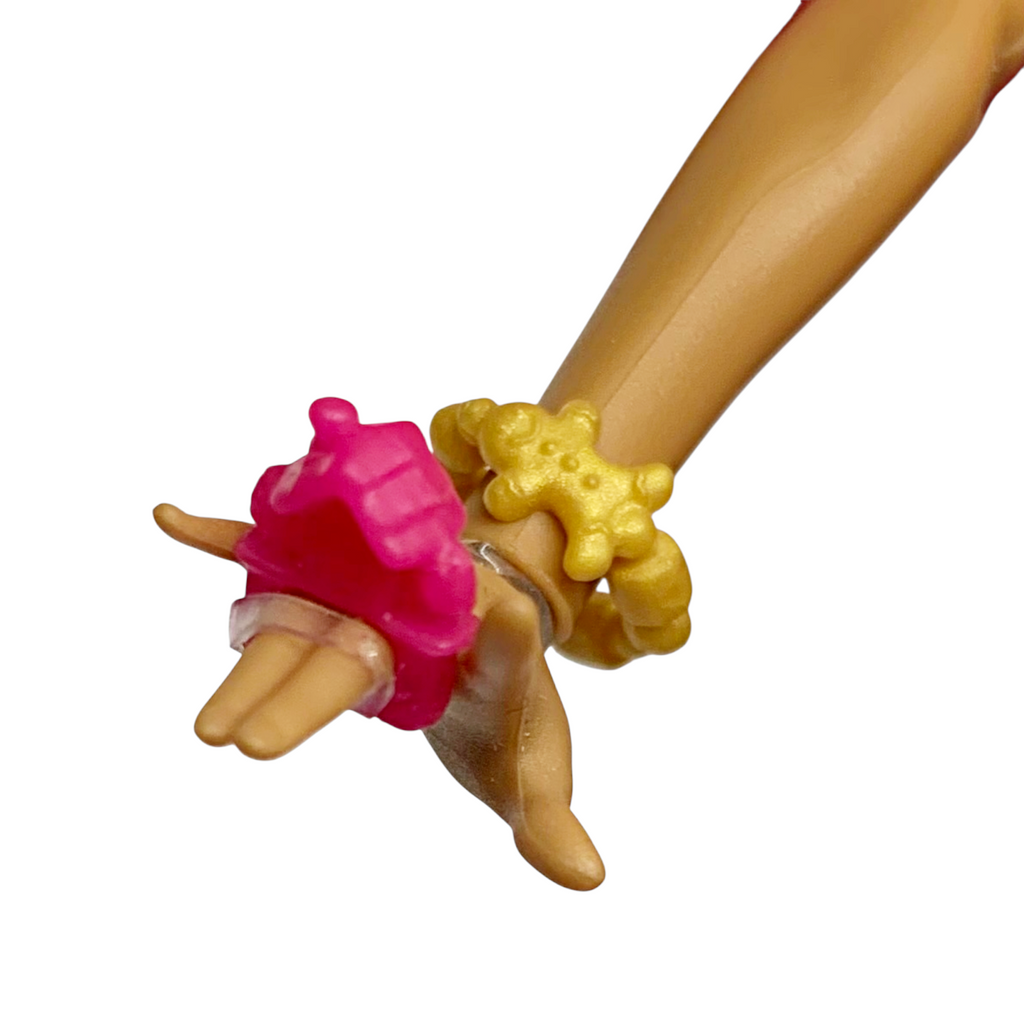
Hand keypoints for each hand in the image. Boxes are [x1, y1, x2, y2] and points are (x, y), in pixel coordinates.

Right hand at [154, 502, 604, 889]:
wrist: (478, 650)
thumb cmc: (504, 714)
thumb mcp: (528, 773)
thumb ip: (549, 822)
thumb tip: (590, 881)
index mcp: (492, 654)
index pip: (508, 634)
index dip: (506, 625)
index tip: (504, 613)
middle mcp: (425, 612)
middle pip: (370, 645)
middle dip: (312, 694)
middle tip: (255, 748)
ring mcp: (372, 595)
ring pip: (308, 615)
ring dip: (256, 650)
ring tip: (209, 709)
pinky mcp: (332, 586)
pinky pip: (278, 555)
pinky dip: (226, 541)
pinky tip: (172, 520)